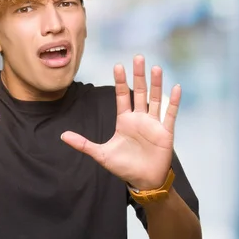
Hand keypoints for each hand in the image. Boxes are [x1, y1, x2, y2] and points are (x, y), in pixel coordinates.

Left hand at [61, 55, 180, 189]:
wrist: (143, 181)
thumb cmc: (124, 167)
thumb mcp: (100, 154)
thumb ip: (83, 143)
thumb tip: (62, 136)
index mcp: (124, 120)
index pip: (122, 96)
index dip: (120, 81)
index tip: (117, 65)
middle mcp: (139, 118)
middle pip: (139, 92)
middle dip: (138, 75)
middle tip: (138, 57)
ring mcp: (153, 124)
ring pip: (155, 99)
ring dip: (155, 84)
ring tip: (155, 68)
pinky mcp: (165, 132)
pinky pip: (170, 114)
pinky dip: (173, 101)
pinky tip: (175, 87)